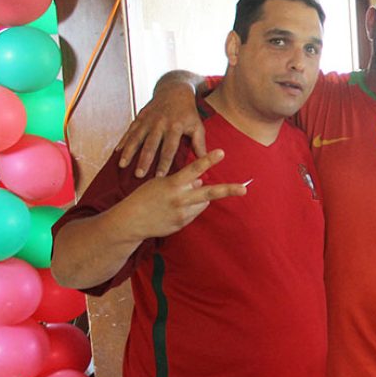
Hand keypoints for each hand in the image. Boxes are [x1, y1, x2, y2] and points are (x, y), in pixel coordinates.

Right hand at [112, 149, 245, 239]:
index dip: (208, 160)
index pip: (194, 169)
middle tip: (245, 189)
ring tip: (179, 198)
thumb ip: (183, 181)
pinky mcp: (182, 224)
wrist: (130, 221)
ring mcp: (182, 213)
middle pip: (210, 193)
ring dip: (200, 197)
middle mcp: (180, 198)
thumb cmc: (144, 196)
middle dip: (228, 190)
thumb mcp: (161, 183)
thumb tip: (202, 181)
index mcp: (173, 184)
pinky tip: (174, 208)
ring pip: (203, 202)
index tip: (221, 152)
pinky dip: (191, 208)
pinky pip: (195, 212)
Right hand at [117, 82, 205, 177]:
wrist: (175, 90)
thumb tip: (205, 162)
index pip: (170, 148)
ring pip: (136, 138)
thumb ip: (200, 144)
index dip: (165, 162)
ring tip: (122, 165)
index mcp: (175, 127)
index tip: (160, 175)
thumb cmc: (188, 113)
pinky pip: (130, 130)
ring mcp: (148, 120)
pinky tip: (117, 152)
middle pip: (151, 145)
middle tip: (139, 175)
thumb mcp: (197, 126)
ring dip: (129, 152)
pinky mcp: (140, 117)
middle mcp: (160, 124)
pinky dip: (123, 141)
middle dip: (144, 160)